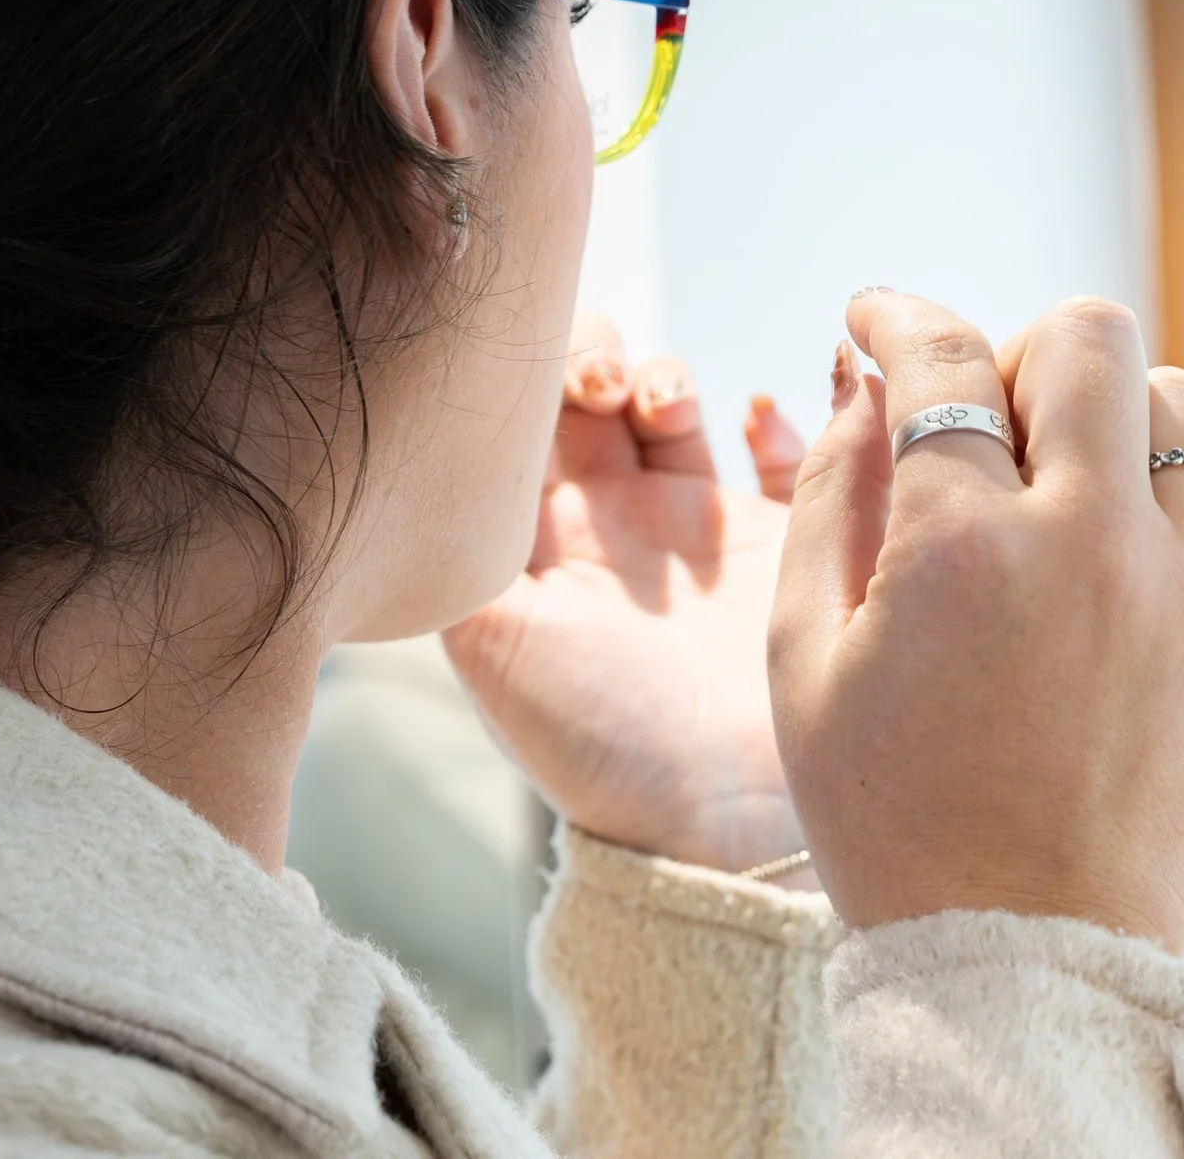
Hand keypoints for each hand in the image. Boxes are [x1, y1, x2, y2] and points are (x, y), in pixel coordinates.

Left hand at [444, 317, 815, 880]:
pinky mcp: (775, 539)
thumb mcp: (496, 650)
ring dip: (666, 378)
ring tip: (665, 403)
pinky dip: (772, 420)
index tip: (541, 378)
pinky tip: (757, 415)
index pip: (514, 430)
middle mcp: (610, 530)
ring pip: (670, 408)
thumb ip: (453, 557)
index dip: (522, 381)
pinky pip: (777, 453)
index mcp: (538, 549)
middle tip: (604, 385)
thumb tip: (406, 470)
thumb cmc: (604, 745)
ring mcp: (693, 529)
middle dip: (593, 361)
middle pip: (589, 399)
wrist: (726, 820)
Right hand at [768, 291, 1183, 950]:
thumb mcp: (803, 660)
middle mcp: (1097, 546)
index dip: (897, 315)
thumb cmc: (893, 816)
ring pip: (1175, 401)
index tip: (875, 320)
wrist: (1032, 956)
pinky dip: (1161, 499)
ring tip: (1051, 495)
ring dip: (1103, 419)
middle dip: (1015, 350)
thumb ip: (829, 496)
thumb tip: (870, 384)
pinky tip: (1107, 564)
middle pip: (1089, 335)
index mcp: (966, 550)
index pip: (942, 357)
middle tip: (977, 421)